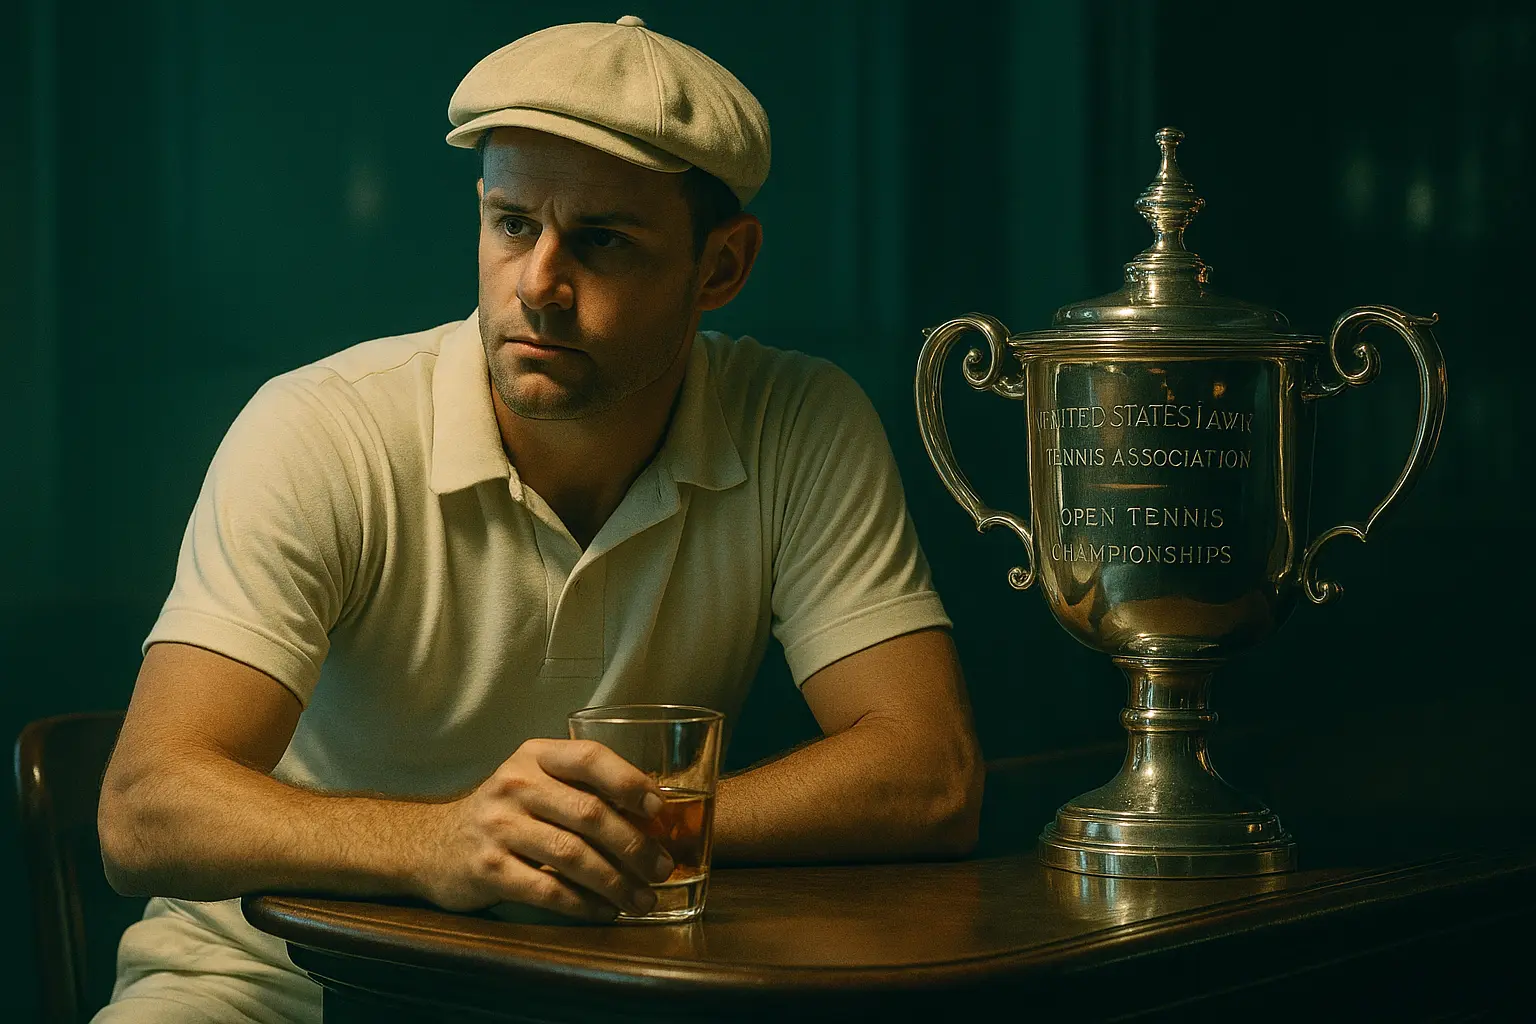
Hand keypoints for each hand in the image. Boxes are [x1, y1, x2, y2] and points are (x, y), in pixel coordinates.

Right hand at [415, 738, 674, 919]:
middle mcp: (515, 785)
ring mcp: (498, 827)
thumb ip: (580, 789)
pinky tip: (605, 911)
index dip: (629, 781)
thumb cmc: (503, 814)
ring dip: (616, 882)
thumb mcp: (534, 783)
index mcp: (535, 756)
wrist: (431, 845)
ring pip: (573, 855)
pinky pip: (548, 890)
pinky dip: (584, 904)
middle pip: (589, 813)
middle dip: (634, 845)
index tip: (659, 809)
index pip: (589, 757)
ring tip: (642, 899)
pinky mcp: (488, 869)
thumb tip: (652, 817)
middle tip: (662, 868)